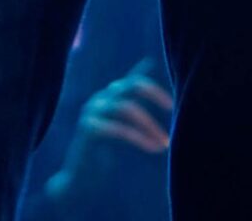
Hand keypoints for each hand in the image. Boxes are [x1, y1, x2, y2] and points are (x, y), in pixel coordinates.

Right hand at [52, 59, 173, 194]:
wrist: (80, 181)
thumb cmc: (104, 155)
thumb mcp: (122, 128)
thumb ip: (133, 107)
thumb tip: (149, 71)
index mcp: (108, 97)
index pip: (133, 81)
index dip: (153, 88)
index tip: (171, 104)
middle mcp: (100, 99)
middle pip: (131, 85)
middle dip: (153, 93)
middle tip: (171, 108)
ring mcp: (92, 112)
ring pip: (127, 107)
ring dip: (149, 124)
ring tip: (165, 142)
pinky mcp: (88, 129)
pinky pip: (119, 129)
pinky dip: (139, 138)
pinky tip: (153, 148)